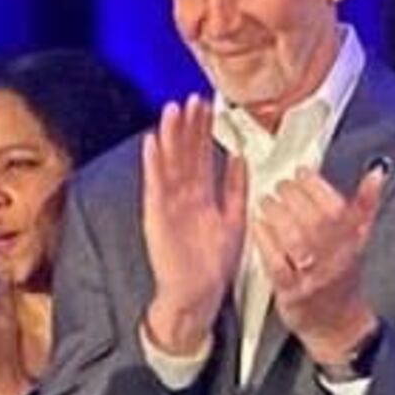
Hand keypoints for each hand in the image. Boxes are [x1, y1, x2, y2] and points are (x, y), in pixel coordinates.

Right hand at [140, 98, 246, 354]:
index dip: (205, 130)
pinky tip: (153, 142)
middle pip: (185, 153)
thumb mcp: (234, 220)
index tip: (210, 105)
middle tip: (191, 99)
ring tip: (172, 110)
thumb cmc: (214, 264)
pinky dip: (154, 164)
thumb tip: (241, 158)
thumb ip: (235, 188)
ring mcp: (169, 204)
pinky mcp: (156, 216)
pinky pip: (155, 186)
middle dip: (188, 126)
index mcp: (202, 195)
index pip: (203, 155)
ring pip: (170, 164)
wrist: (198, 294)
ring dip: (170, 137)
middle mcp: (184, 195)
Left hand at [251, 166, 388, 364]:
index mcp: (352, 243)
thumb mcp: (359, 238)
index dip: (317, 186)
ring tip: (267, 202)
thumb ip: (366, 203)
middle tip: (280, 186)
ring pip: (296, 240)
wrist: (337, 323)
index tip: (302, 173)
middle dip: (293, 197)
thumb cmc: (343, 276)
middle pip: (314, 222)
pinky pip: (277, 264)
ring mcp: (313, 277)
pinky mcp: (292, 293)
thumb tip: (377, 172)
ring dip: (277, 215)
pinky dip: (266, 241)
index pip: (336, 208)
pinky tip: (258, 226)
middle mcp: (334, 260)